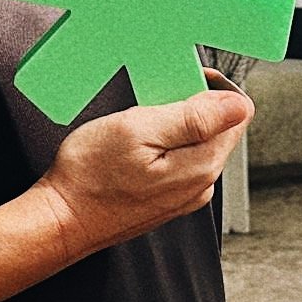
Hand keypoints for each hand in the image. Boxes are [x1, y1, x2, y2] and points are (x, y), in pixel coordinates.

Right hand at [35, 83, 251, 263]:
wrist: (63, 219)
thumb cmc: (90, 176)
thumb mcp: (138, 130)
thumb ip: (194, 118)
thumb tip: (238, 105)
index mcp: (202, 164)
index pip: (237, 111)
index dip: (211, 87)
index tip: (180, 82)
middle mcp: (201, 184)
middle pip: (218, 126)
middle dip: (191, 106)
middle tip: (150, 105)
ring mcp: (186, 194)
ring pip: (197, 142)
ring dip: (174, 124)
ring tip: (138, 126)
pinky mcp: (168, 199)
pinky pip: (180, 160)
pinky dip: (163, 144)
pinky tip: (135, 147)